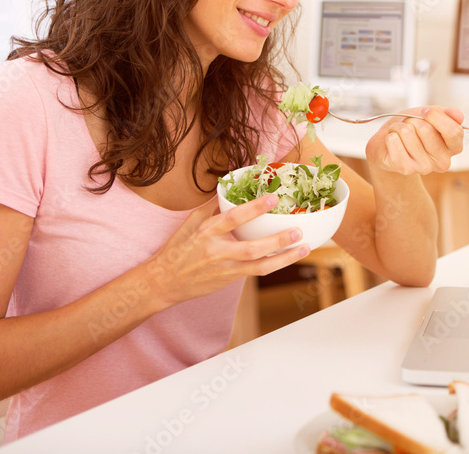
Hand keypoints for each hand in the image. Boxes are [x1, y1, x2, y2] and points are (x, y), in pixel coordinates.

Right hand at [145, 194, 309, 305]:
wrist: (164, 281)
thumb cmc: (178, 248)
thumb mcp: (190, 223)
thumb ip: (211, 207)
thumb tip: (228, 188)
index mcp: (207, 231)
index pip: (233, 218)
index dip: (253, 208)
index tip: (273, 198)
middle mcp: (217, 251)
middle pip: (251, 247)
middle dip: (277, 240)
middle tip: (298, 230)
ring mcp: (225, 268)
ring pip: (259, 265)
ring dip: (284, 257)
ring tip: (304, 247)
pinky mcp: (230, 279)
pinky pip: (256, 271)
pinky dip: (274, 264)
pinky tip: (289, 256)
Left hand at [366, 106, 464, 175]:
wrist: (391, 144)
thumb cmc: (414, 128)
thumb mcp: (433, 115)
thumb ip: (447, 114)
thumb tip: (458, 115)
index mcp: (454, 147)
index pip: (453, 131)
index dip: (436, 116)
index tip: (425, 112)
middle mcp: (443, 161)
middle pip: (426, 129)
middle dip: (412, 120)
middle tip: (410, 126)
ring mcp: (425, 167)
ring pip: (407, 132)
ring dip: (399, 127)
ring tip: (400, 135)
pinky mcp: (406, 169)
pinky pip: (394, 141)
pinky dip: (390, 136)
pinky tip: (393, 142)